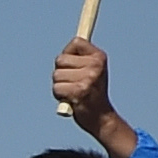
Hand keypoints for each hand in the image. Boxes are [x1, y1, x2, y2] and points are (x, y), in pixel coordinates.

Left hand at [54, 40, 136, 157]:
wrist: (101, 117)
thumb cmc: (92, 93)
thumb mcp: (92, 70)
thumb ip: (81, 58)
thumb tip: (74, 40)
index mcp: (100, 57)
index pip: (75, 42)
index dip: (69, 54)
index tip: (75, 65)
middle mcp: (96, 65)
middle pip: (60, 60)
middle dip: (61, 72)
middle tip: (74, 82)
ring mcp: (88, 78)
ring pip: (56, 75)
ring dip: (60, 85)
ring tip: (73, 92)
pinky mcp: (79, 90)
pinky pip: (56, 88)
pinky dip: (60, 95)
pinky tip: (72, 99)